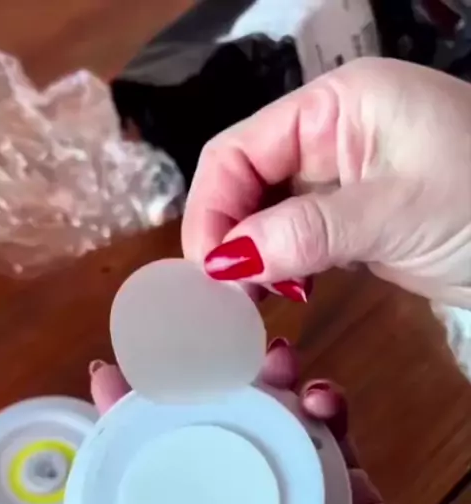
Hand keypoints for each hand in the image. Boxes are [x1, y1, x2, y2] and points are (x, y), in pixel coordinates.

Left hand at [69, 344, 470, 503]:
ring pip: (273, 425)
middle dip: (196, 388)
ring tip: (266, 361)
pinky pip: (334, 437)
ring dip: (264, 383)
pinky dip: (326, 407)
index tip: (111, 383)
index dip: (129, 435)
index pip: (154, 487)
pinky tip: (320, 396)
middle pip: (211, 439)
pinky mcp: (353, 494)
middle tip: (186, 346)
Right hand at [182, 58, 470, 307]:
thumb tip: (225, 261)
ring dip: (255, 255)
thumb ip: (305, 231)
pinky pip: (301, 237)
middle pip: (248, 179)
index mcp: (338, 104)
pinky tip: (286, 294)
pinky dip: (285, 265)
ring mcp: (347, 178)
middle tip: (227, 296)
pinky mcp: (360, 219)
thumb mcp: (392, 212)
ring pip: (270, 212)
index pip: (241, 148)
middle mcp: (334, 133)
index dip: (213, 208)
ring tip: (254, 301)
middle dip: (230, 235)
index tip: (209, 272)